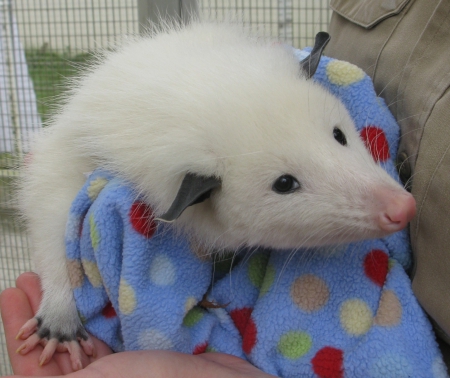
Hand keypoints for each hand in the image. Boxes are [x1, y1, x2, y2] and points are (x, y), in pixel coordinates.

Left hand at [1, 273, 274, 377]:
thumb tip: (17, 374)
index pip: (39, 365)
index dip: (21, 333)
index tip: (11, 294)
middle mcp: (103, 371)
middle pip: (62, 341)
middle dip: (46, 309)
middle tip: (33, 275)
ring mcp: (125, 356)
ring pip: (89, 325)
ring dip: (73, 298)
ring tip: (58, 269)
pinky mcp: (147, 339)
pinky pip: (117, 315)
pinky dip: (104, 296)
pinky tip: (97, 274)